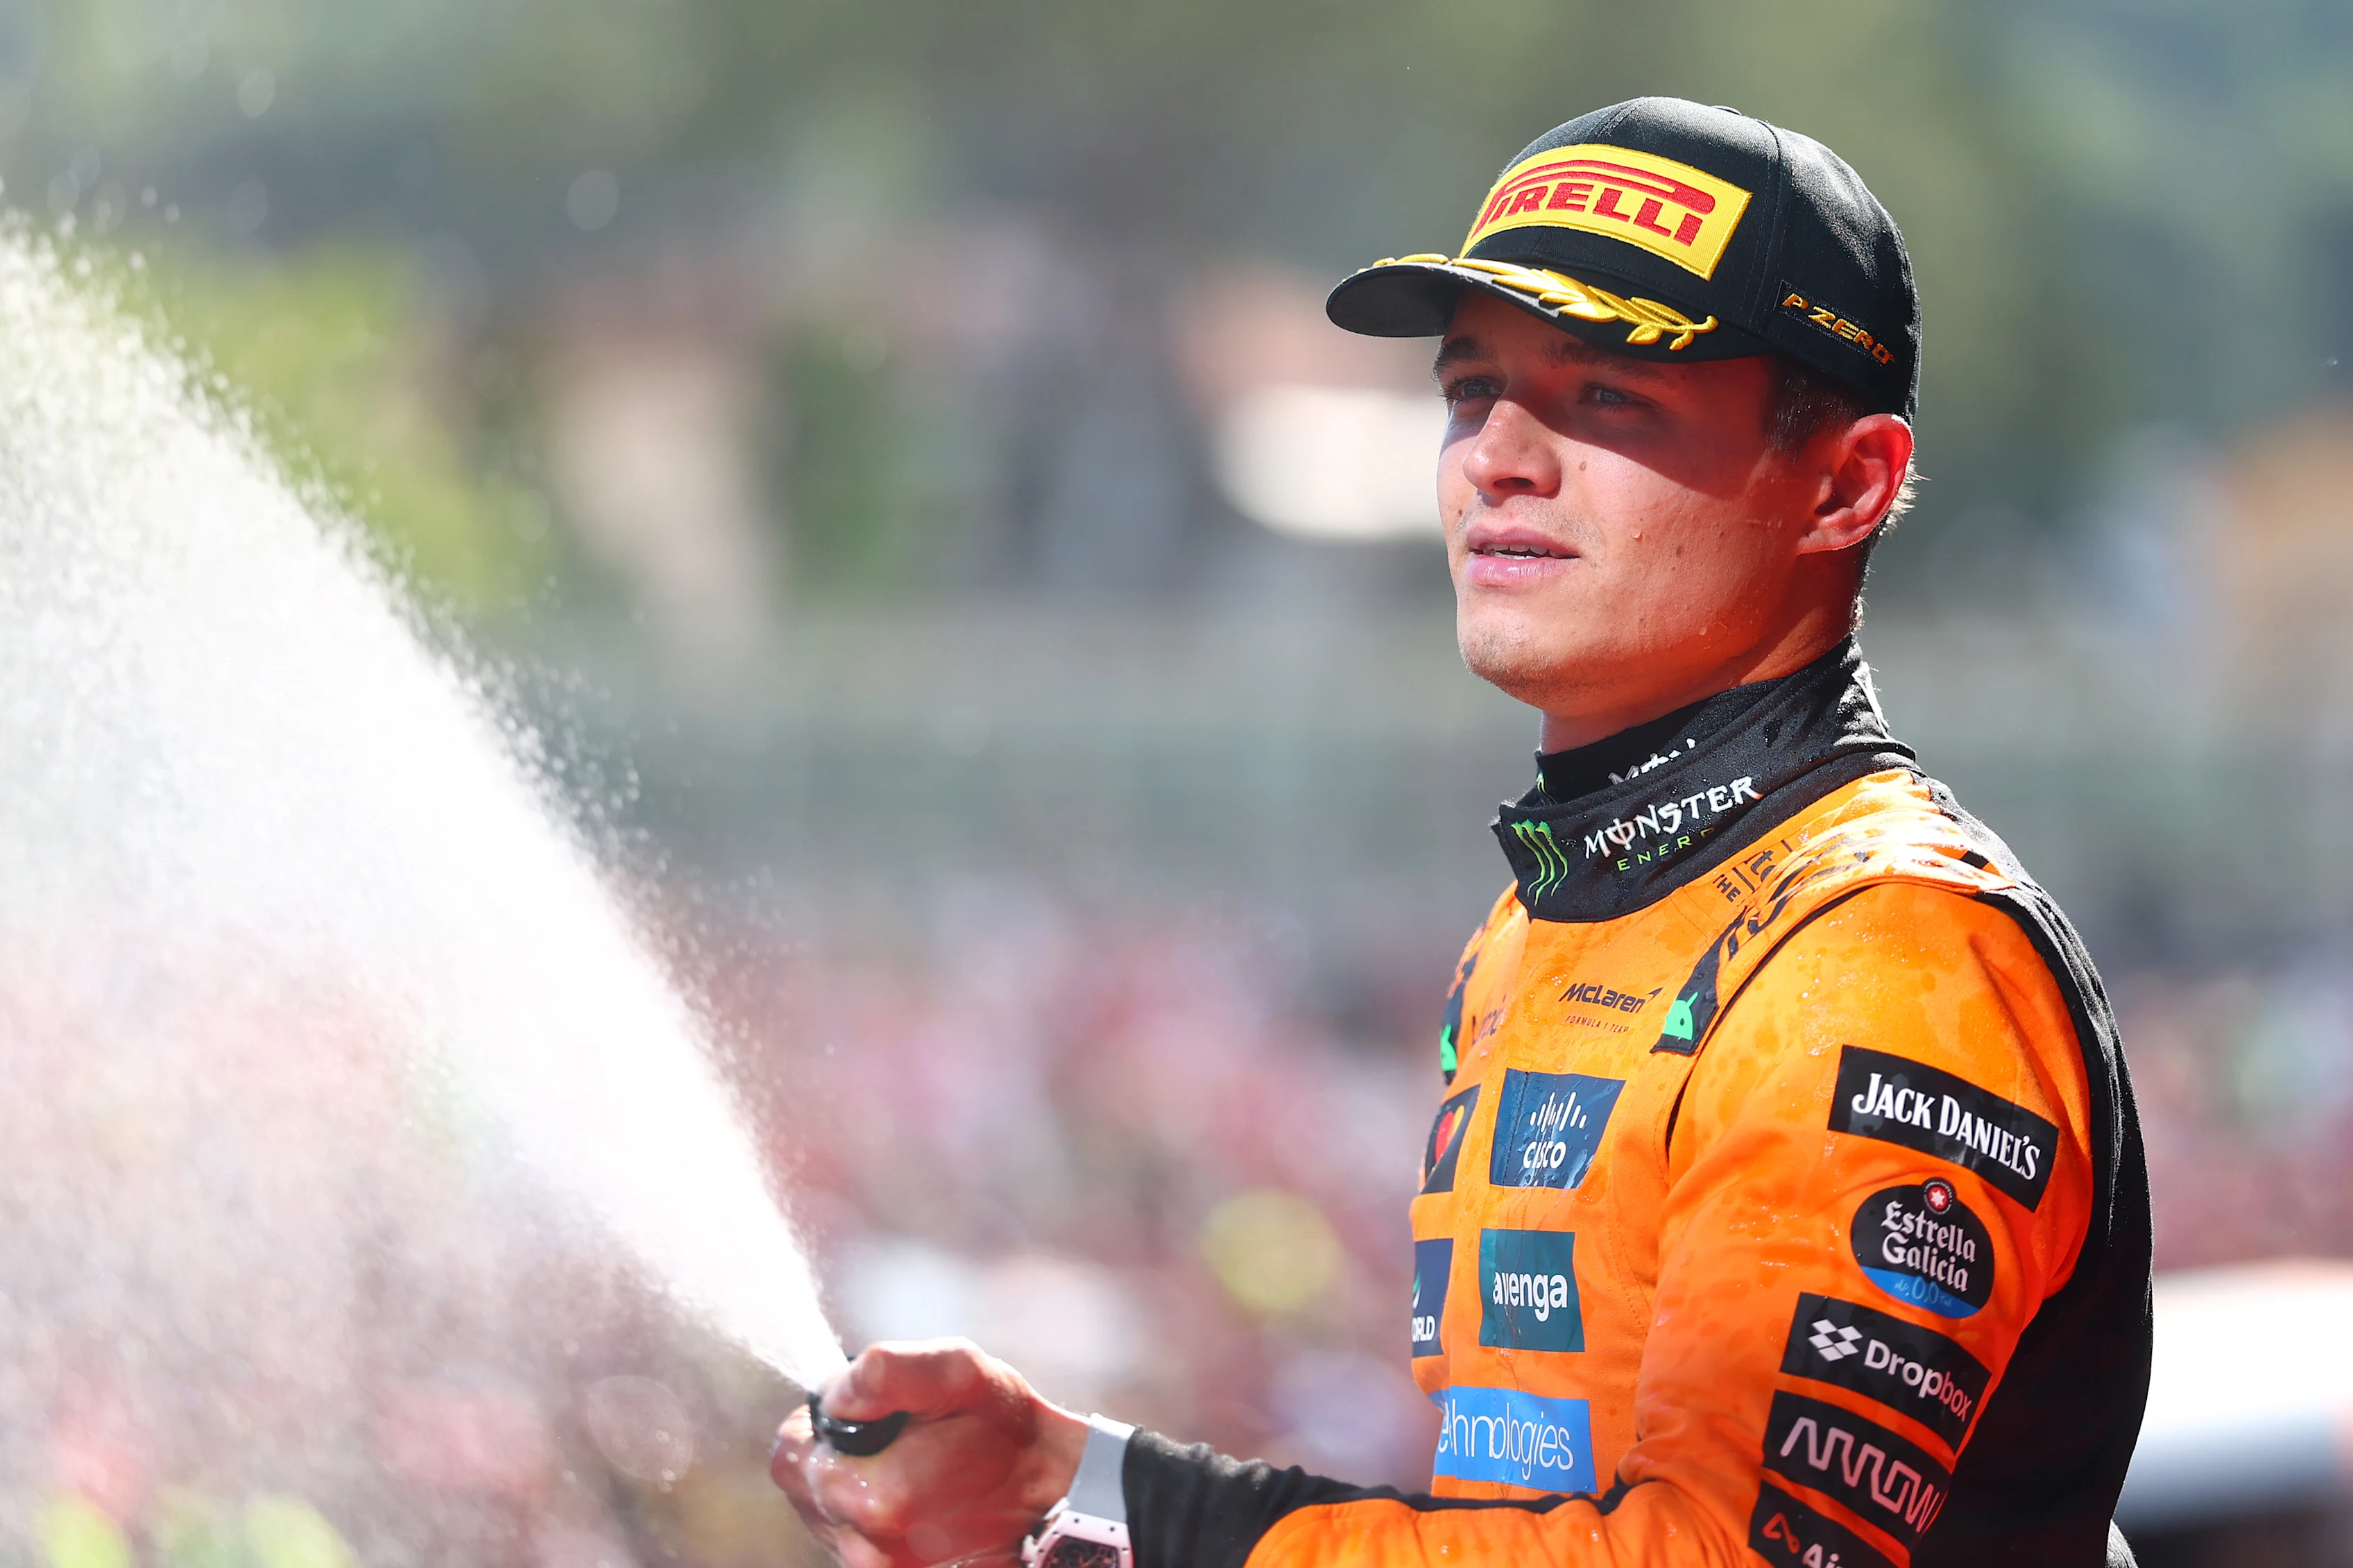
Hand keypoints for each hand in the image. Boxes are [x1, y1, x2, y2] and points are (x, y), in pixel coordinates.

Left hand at [771, 1339, 1089, 1567]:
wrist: (1055, 1496)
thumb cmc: (1005, 1430)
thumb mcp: (957, 1371)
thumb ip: (886, 1372)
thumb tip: (833, 1394)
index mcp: (873, 1494)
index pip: (789, 1451)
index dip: (819, 1422)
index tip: (867, 1415)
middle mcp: (865, 1547)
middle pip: (801, 1487)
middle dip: (836, 1454)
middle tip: (895, 1438)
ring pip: (824, 1516)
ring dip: (853, 1487)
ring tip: (912, 1468)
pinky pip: (852, 1540)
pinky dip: (870, 1517)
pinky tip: (916, 1500)